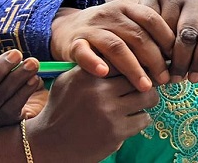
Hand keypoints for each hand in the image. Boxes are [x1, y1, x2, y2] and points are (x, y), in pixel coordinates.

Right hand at [0, 42, 42, 128]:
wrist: (30, 106)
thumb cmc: (12, 81)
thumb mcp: (3, 69)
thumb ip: (1, 60)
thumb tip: (13, 54)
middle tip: (17, 54)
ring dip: (17, 76)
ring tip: (32, 63)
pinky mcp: (5, 122)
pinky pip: (13, 106)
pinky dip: (25, 90)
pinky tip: (35, 79)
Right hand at [27, 66, 158, 160]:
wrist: (49, 145)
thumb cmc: (61, 109)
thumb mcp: (68, 80)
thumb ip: (91, 65)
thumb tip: (121, 54)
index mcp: (87, 73)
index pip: (123, 58)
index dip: (135, 63)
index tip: (140, 68)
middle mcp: (98, 90)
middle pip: (141, 75)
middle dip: (146, 80)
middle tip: (146, 85)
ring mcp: (108, 112)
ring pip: (148, 97)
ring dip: (148, 99)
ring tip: (141, 102)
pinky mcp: (116, 132)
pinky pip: (144, 119)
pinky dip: (141, 119)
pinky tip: (132, 119)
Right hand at [49, 0, 177, 91]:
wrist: (65, 29)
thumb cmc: (106, 33)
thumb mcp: (126, 26)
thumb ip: (146, 35)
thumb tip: (177, 55)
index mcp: (126, 7)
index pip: (152, 19)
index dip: (167, 39)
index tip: (178, 59)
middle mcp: (109, 14)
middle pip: (138, 36)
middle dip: (155, 59)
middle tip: (166, 80)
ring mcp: (91, 28)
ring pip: (116, 47)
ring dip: (133, 68)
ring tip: (145, 86)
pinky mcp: (74, 44)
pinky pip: (85, 52)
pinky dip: (95, 62)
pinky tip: (104, 74)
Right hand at [139, 0, 197, 83]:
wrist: (163, 6)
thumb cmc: (184, 30)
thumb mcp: (197, 40)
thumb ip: (197, 55)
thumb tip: (192, 77)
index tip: (193, 78)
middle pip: (187, 35)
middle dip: (181, 61)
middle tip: (173, 78)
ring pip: (165, 31)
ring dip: (161, 53)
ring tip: (159, 66)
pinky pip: (147, 24)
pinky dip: (147, 41)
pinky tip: (147, 50)